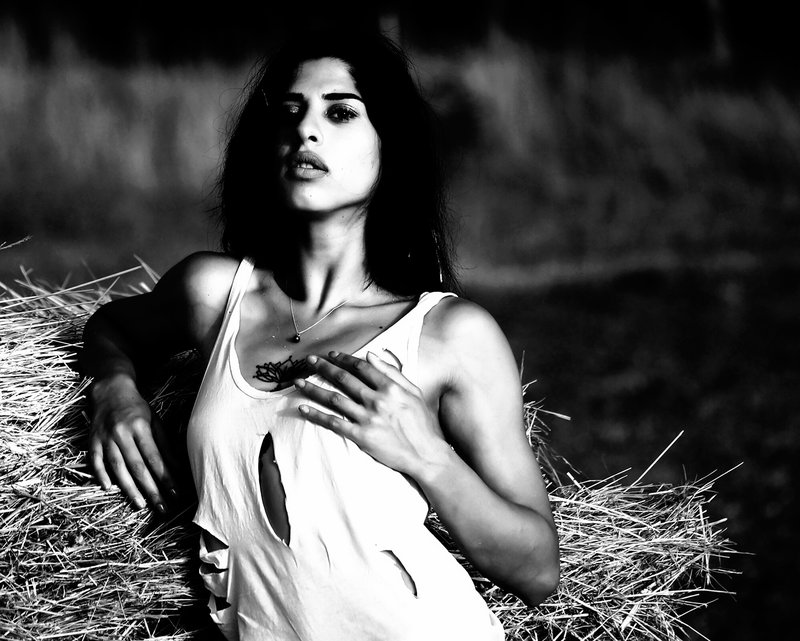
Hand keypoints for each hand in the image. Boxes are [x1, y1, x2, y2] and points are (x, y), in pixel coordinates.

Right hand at [88, 374, 178, 511]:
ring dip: (129, 488)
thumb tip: (177, 467)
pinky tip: (108, 488)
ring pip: (117, 467)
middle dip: (151, 489)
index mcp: (141, 427)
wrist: (110, 390)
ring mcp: (105, 437)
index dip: (165, 477)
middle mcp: (122, 433)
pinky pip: (95, 460)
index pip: (155, 458)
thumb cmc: (138, 408)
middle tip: (161, 508)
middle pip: (138, 466)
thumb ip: (165, 444)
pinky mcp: (92, 440)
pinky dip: (101, 474)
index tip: (175, 492)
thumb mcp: (155, 421)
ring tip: (140, 504)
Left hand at [295, 351, 449, 477]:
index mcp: (390, 387)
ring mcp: (368, 419)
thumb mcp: (413, 391)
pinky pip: (334, 423)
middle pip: (344, 379)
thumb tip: (371, 355)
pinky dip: (316, 415)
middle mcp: (377, 400)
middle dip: (324, 368)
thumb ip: (392, 372)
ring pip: (334, 399)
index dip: (343, 359)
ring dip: (314, 389)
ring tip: (299, 382)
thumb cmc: (421, 422)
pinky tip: (303, 408)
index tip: (331, 355)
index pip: (361, 367)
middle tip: (309, 361)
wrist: (425, 454)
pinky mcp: (361, 437)